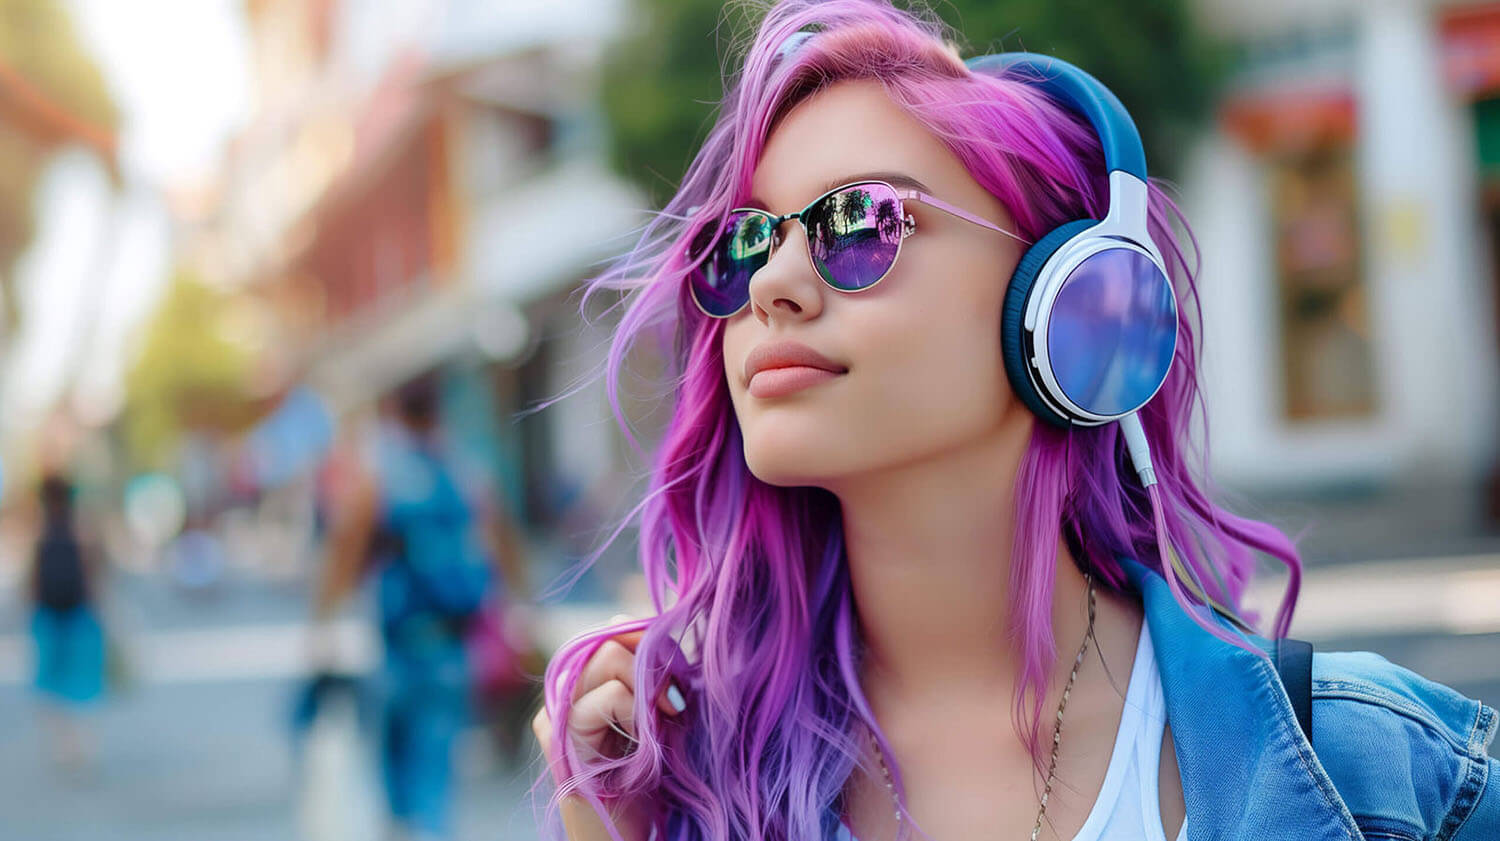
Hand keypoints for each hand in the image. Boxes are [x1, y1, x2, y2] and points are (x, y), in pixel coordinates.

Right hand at [532, 614, 687, 840]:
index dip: (649, 639)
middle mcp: (562, 692)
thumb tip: (659, 628)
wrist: (620, 836)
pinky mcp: (560, 738)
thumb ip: (649, 675)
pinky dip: (636, 709)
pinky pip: (609, 695)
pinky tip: (646, 735)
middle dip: (651, 660)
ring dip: (645, 684)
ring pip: (606, 657)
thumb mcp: (653, 714)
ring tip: (662, 718)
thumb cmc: (643, 778)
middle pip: (608, 638)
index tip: (679, 673)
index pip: (611, 630)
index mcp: (582, 682)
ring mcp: (555, 713)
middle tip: (675, 698)